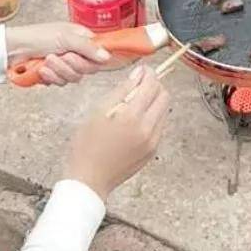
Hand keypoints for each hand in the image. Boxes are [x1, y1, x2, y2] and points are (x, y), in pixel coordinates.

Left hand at [5, 22, 111, 85]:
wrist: (12, 49)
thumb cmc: (36, 36)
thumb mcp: (64, 38)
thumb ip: (87, 47)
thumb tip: (107, 56)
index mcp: (81, 38)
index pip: (98, 55)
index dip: (91, 60)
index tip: (80, 58)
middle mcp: (75, 51)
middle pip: (86, 69)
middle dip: (71, 65)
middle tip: (60, 57)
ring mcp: (64, 64)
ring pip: (73, 78)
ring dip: (59, 71)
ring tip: (46, 62)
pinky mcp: (54, 75)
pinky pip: (60, 83)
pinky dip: (50, 78)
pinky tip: (41, 70)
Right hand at [63, 65, 169, 200]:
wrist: (89, 180)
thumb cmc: (87, 146)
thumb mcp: (98, 112)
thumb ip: (121, 91)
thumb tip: (138, 74)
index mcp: (131, 117)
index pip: (151, 86)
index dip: (148, 74)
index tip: (142, 71)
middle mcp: (148, 129)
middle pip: (164, 96)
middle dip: (154, 86)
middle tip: (138, 86)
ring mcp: (153, 142)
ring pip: (164, 111)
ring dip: (154, 102)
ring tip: (133, 105)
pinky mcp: (153, 151)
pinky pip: (159, 126)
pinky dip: (151, 117)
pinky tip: (134, 121)